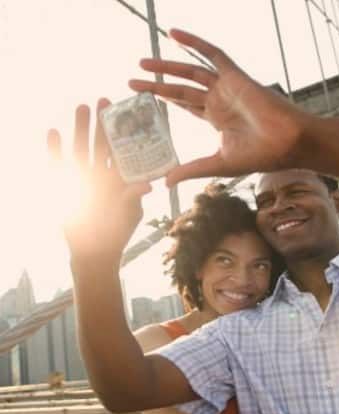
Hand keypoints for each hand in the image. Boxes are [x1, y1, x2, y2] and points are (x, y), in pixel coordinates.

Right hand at [48, 99, 151, 264]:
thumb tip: (148, 184)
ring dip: (81, 128)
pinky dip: (56, 149)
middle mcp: (102, 173)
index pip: (124, 151)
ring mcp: (84, 177)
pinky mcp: (67, 185)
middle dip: (103, 123)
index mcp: (121, 178)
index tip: (129, 114)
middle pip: (102, 144)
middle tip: (104, 101)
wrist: (95, 250)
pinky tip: (54, 131)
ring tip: (81, 106)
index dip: (126, 134)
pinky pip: (60, 164)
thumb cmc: (117, 232)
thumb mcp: (129, 214)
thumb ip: (134, 198)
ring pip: (82, 148)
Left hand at [130, 29, 313, 186]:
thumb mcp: (217, 164)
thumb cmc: (260, 156)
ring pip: (190, 71)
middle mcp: (218, 100)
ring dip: (166, 66)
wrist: (287, 144)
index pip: (184, 106)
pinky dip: (193, 43)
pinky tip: (172, 34)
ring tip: (141, 63)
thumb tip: (165, 183)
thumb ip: (191, 170)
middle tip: (132, 82)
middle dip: (156, 85)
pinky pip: (212, 54)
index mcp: (216, 118)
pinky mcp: (235, 76)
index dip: (164, 101)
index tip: (143, 101)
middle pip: (181, 89)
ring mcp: (226, 87)